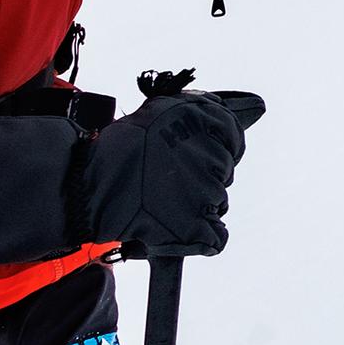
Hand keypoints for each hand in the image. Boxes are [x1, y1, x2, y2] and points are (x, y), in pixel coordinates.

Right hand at [0, 89, 266, 264]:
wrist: (86, 188)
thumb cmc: (121, 150)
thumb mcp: (164, 112)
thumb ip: (208, 110)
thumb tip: (257, 105)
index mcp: (206, 122)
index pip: (233, 138)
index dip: (213, 149)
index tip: (190, 158)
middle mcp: (211, 154)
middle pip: (223, 174)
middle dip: (199, 178)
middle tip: (164, 182)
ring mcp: (205, 194)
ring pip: (217, 204)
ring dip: (194, 206)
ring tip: (159, 202)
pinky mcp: (196, 228)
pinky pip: (215, 238)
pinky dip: (199, 238)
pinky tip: (174, 228)